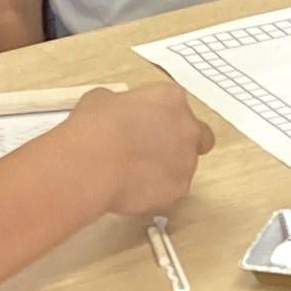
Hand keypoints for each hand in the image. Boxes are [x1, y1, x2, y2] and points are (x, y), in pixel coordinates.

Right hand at [70, 79, 213, 216]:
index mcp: (171, 98)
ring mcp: (187, 161)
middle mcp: (187, 128)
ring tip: (134, 173)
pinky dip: (157, 191)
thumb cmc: (95, 129)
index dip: (161, 117)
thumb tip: (114, 111)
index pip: (176, 106)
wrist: (93, 163)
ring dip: (166, 169)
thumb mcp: (101, 99)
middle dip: (179, 143)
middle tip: (151, 150)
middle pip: (197, 136)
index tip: (146, 124)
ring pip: (185, 166)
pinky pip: (172, 191)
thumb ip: (119, 104)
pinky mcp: (180, 190)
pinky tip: (133, 188)